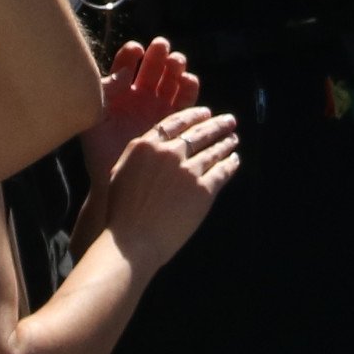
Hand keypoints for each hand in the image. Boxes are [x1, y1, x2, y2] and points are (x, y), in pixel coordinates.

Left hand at [89, 37, 200, 171]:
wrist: (116, 179)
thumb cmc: (100, 150)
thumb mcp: (95, 118)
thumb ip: (105, 92)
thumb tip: (126, 73)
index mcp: (119, 91)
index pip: (126, 64)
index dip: (131, 54)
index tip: (136, 50)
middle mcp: (140, 95)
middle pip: (153, 67)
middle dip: (158, 55)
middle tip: (162, 47)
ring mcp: (159, 106)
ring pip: (171, 80)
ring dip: (176, 68)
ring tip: (176, 63)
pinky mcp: (175, 121)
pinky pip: (186, 101)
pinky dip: (189, 89)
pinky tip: (188, 81)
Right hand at [99, 104, 241, 275]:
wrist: (133, 241)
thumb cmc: (121, 212)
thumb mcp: (120, 173)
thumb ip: (139, 155)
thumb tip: (154, 145)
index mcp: (146, 145)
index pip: (176, 122)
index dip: (194, 116)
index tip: (206, 112)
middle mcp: (169, 153)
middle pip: (199, 132)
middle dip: (217, 125)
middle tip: (229, 121)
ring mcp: (188, 171)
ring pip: (214, 151)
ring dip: (226, 143)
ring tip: (233, 139)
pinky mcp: (204, 190)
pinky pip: (222, 171)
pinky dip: (230, 164)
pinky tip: (234, 161)